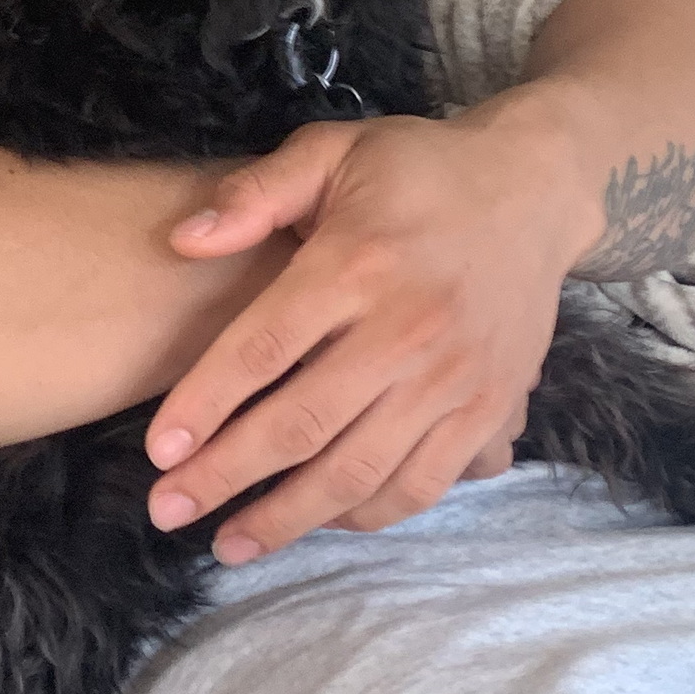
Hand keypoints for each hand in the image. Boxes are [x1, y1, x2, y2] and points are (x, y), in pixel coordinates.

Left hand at [144, 100, 596, 561]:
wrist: (536, 189)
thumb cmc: (420, 171)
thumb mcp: (335, 150)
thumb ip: (255, 193)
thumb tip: (182, 240)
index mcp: (357, 263)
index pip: (263, 348)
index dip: (204, 405)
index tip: (158, 450)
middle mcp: (406, 329)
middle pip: (301, 424)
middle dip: (225, 476)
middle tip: (168, 511)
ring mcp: (453, 378)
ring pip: (359, 470)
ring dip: (289, 517)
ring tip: (230, 543)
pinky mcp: (490, 410)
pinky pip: (422, 483)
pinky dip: (367, 515)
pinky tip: (319, 522)